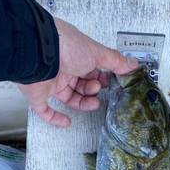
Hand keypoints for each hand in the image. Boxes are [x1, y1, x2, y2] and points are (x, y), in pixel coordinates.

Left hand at [17, 17, 137, 126]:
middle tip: (98, 88)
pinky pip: (45, 110)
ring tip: (93, 103)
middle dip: (93, 89)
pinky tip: (66, 122)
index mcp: (76, 55)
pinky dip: (55, 118)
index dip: (102, 77)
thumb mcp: (97, 52)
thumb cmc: (64, 47)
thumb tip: (131, 64)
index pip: (92, 69)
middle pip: (82, 84)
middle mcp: (64, 67)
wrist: (37, 53)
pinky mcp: (38, 94)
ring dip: (83, 102)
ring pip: (69, 97)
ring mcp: (51, 81)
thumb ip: (115, 61)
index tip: (112, 82)